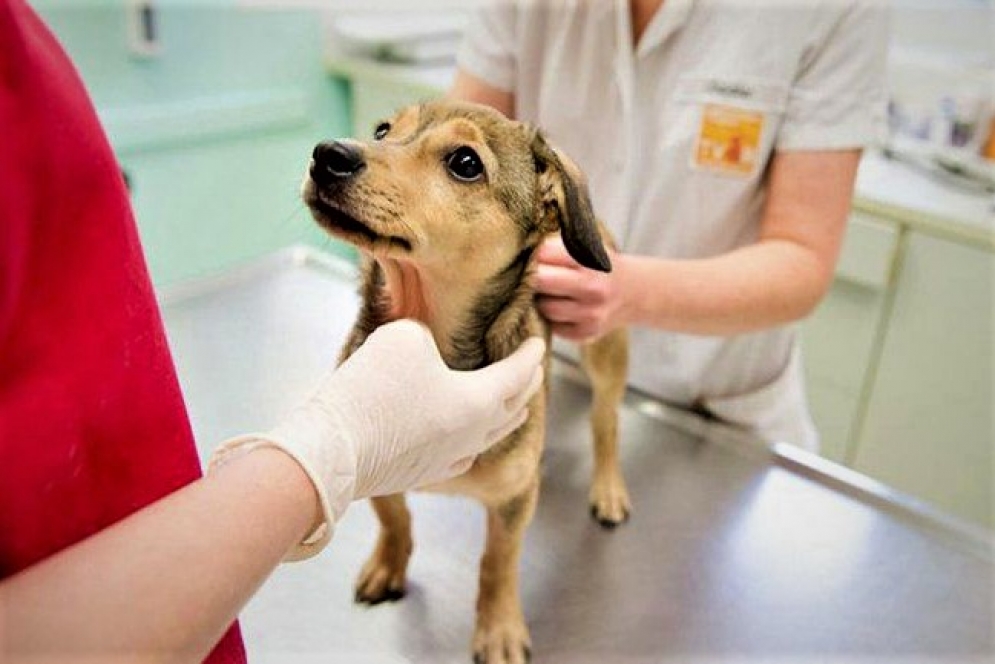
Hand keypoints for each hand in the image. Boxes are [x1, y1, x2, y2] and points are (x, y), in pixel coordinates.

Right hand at [209, 319, 544, 558]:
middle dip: (526, 386)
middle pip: (513, 408)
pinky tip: (469, 443)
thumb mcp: (404, 337)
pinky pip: (462, 457)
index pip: (518, 373)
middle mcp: (473, 434)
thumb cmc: (372, 388)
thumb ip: (428, 336)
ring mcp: (448, 459)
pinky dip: (473, 442)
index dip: (531, 354)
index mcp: (480, 401)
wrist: (332, 449)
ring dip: (506, 416)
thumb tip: (428, 352)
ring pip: (491, 436)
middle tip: (533, 370)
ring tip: (514, 407)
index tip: (540, 342)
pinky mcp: (422, 473)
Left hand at [535, 237, 626, 340]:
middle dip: (533, 277)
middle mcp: (593, 289)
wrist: (633, 293)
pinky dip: (551, 317)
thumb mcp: (587, 247)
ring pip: (544, 308)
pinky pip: (552, 326)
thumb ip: (557, 247)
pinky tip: (561, 307)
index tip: (533, 257)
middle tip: (534, 276)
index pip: (544, 254)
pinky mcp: (585, 334)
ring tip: (549, 292)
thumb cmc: (600, 267)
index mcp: (591, 261)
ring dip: (541, 300)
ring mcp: (590, 315)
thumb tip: (522, 253)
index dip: (534, 255)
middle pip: (541, 281)